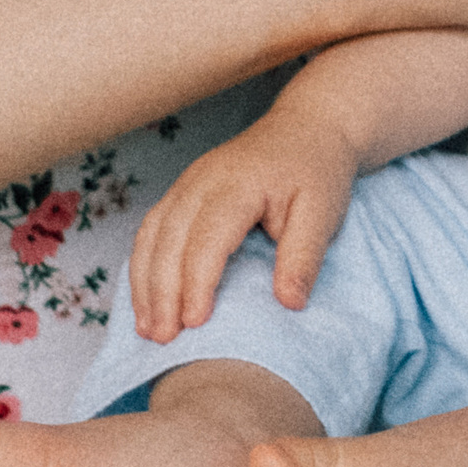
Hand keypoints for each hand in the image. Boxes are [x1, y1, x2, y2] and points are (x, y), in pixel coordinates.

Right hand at [130, 114, 354, 342]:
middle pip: (168, 239)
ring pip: (151, 235)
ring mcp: (187, 183)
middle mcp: (202, 180)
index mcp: (238, 184)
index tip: (196, 324)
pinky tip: (146, 300)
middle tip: (164, 339)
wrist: (309, 127)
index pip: (207, 238)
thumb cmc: (317, 170)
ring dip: (144, 283)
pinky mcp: (182, 191)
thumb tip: (289, 303)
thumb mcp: (324, 211)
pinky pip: (151, 229)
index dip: (197, 283)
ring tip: (148, 329)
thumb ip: (304, 256)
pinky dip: (143, 267)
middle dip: (161, 292)